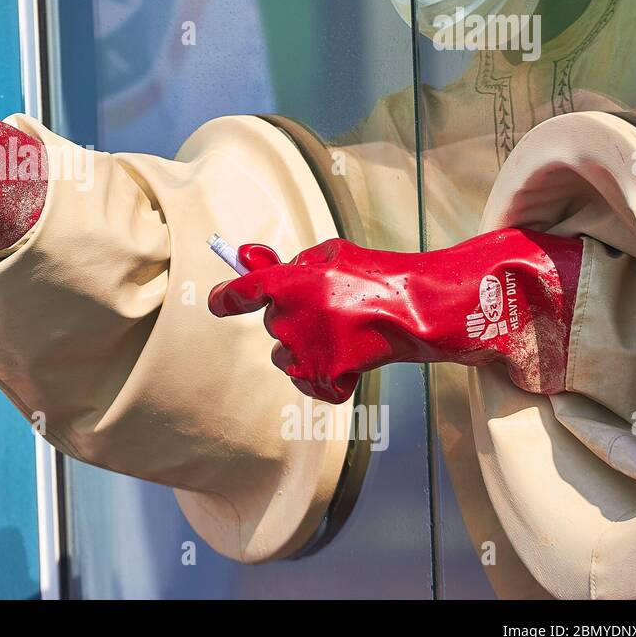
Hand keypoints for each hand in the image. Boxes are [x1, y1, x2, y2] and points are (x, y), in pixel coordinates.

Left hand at [208, 229, 582, 402]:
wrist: (418, 309)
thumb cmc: (374, 276)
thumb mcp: (328, 254)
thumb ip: (285, 262)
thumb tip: (245, 257)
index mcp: (285, 284)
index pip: (239, 294)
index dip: (224, 299)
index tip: (217, 303)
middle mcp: (287, 319)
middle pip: (271, 326)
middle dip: (292, 318)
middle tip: (330, 309)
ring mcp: (304, 352)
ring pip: (285, 356)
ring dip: (303, 348)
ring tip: (340, 335)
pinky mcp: (323, 378)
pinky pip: (309, 382)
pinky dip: (326, 377)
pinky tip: (349, 361)